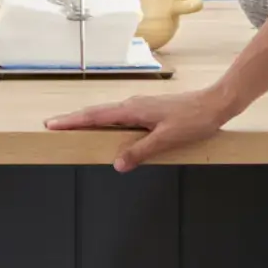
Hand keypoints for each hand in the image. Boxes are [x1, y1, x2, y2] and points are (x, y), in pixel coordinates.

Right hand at [45, 82, 236, 169]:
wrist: (215, 103)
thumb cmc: (194, 119)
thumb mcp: (166, 139)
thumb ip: (140, 151)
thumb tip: (117, 164)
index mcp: (133, 110)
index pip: (95, 116)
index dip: (72, 121)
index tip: (51, 124)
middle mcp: (133, 105)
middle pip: (96, 113)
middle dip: (73, 120)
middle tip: (52, 126)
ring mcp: (140, 107)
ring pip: (108, 114)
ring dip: (88, 120)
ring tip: (73, 129)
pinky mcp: (149, 110)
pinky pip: (120, 117)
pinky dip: (105, 122)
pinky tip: (107, 130)